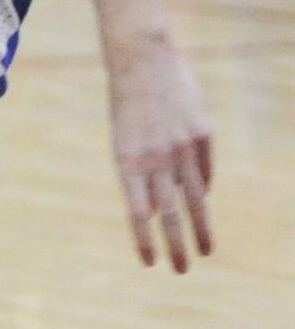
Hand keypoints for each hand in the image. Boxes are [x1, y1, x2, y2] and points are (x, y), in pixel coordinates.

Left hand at [108, 34, 212, 272]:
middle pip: (171, 212)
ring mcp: (182, 147)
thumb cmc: (126, 100)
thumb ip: (139, 172)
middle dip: (176, 245)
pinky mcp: (202, 135)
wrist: (141, 57)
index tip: (150, 264)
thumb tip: (158, 209)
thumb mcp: (123, 137)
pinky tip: (203, 199)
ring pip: (195, 198)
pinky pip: (204, 169)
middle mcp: (156, 157)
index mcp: (127, 158)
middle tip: (181, 271)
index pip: (137, 210)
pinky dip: (202, 186)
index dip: (144, 238)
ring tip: (205, 251)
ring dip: (200, 228)